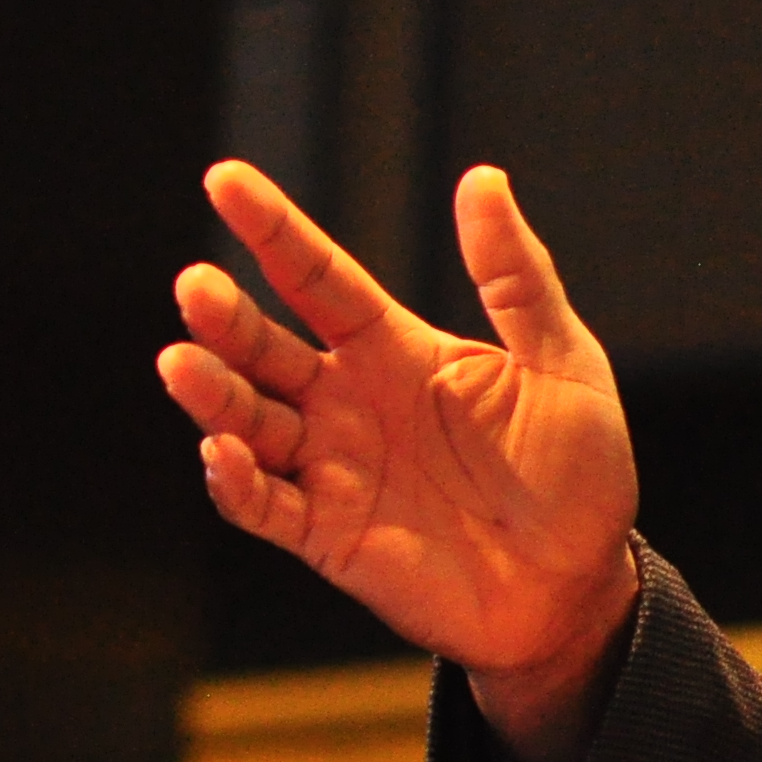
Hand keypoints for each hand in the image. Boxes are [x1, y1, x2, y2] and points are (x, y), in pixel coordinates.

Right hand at [158, 162, 641, 761]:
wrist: (579, 582)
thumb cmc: (578, 470)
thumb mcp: (561, 362)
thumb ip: (516, 278)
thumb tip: (483, 178)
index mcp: (397, 351)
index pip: (319, 278)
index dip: (273, 230)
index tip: (225, 179)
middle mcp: (349, 402)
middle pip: (265, 348)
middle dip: (225, 318)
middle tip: (197, 286)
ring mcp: (332, 468)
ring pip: (248, 420)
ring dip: (213, 394)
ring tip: (182, 362)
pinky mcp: (326, 534)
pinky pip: (263, 505)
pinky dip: (234, 482)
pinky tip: (222, 452)